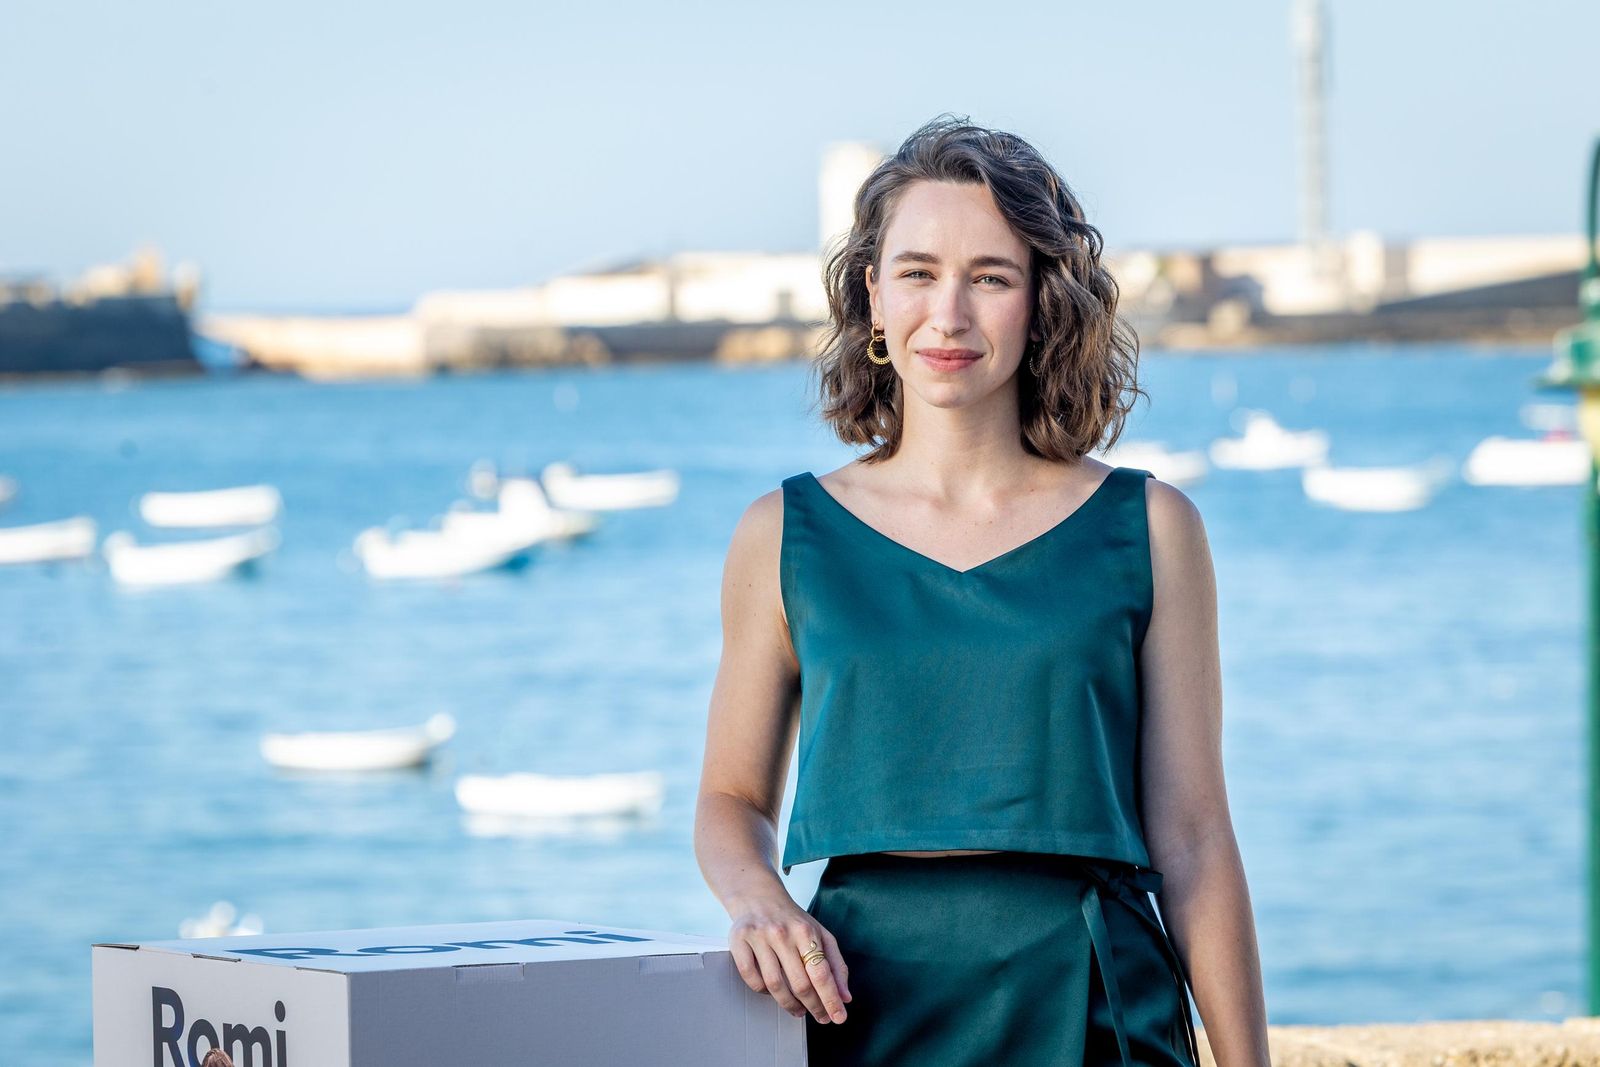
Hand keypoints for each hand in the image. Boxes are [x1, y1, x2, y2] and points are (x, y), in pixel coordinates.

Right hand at [727, 897, 851, 1024]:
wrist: (758, 897)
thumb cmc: (792, 921)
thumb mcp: (820, 935)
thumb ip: (835, 965)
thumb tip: (845, 996)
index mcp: (805, 930)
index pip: (821, 972)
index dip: (831, 999)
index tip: (838, 1017)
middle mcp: (782, 933)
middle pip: (800, 983)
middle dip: (813, 1006)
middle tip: (819, 1016)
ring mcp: (759, 937)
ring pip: (775, 985)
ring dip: (789, 1004)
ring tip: (798, 1010)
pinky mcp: (739, 941)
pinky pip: (751, 978)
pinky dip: (763, 992)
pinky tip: (772, 993)